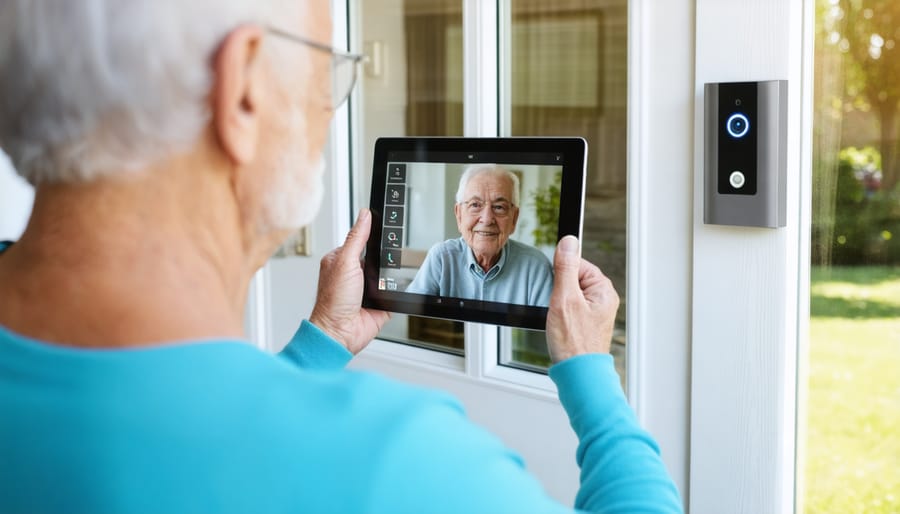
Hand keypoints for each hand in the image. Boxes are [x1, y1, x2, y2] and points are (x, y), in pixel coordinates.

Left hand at [310, 209, 389, 354]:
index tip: (382, 228)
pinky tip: (390, 292)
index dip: (370, 236)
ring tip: (381, 282)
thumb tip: (365, 215)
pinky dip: (395, 292)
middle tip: (379, 264)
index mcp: (340, 261)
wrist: (341, 333)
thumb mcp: (345, 262)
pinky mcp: (379, 303)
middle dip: (382, 260)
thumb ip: (357, 238)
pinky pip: (394, 292)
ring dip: (387, 277)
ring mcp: (366, 289)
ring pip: (386, 275)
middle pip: (376, 258)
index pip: (360, 242)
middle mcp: (353, 274)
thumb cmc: (333, 302)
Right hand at [546, 236, 619, 362]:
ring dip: (558, 306)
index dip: (560, 274)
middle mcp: (603, 300)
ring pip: (568, 296)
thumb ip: (566, 268)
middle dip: (558, 292)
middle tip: (556, 308)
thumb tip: (569, 241)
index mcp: (603, 290)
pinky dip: (560, 316)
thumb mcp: (564, 299)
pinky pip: (569, 310)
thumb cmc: (573, 343)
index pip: (577, 264)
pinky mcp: (586, 325)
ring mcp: (595, 314)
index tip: (554, 288)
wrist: (577, 375)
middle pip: (572, 280)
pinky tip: (560, 329)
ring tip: (560, 322)